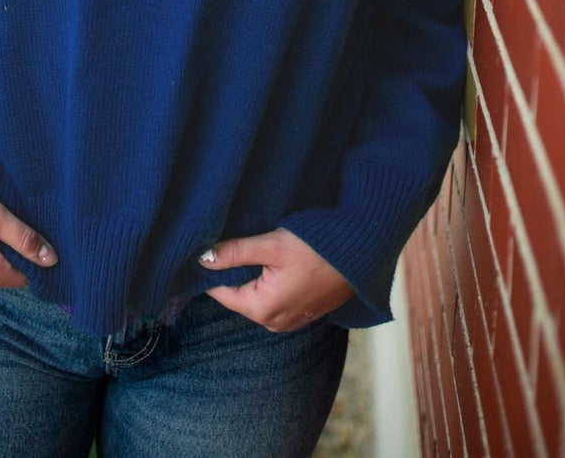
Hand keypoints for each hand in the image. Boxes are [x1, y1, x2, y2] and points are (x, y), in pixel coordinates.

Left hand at [199, 228, 354, 332]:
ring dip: (252, 275)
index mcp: (263, 309)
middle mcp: (275, 322)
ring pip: (256, 295)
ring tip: (254, 248)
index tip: (203, 249)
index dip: (210, 269)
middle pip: (238, 294)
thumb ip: (235, 252)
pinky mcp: (304, 312)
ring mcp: (291, 320)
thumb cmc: (317, 247)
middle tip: (229, 241)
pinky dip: (269, 281)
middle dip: (232, 271)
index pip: (220, 292)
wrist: (362, 252)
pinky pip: (275, 298)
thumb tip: (202, 258)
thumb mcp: (272, 245)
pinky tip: (274, 260)